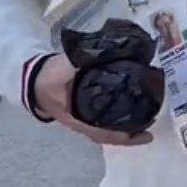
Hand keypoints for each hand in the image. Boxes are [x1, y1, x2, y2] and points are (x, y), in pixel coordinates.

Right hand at [32, 52, 152, 145]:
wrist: (33, 78)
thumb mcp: (64, 67)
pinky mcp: (85, 109)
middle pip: (111, 133)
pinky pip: (106, 116)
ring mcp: (84, 117)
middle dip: (132, 131)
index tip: (147, 136)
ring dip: (127, 123)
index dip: (127, 137)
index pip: (105, 134)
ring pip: (109, 126)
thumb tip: (111, 49)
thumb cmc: (48, 77)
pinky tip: (131, 105)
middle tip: (153, 122)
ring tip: (147, 114)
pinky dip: (119, 113)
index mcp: (78, 118)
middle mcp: (83, 122)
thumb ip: (85, 60)